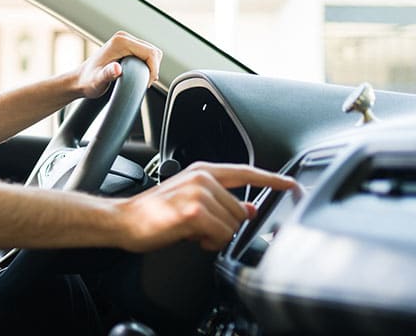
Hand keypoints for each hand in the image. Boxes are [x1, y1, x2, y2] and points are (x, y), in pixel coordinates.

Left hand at [75, 31, 161, 98]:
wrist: (80, 80)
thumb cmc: (88, 81)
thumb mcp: (98, 81)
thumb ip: (108, 74)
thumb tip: (117, 69)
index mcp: (120, 41)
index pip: (151, 53)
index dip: (153, 70)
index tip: (146, 83)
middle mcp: (124, 37)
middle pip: (153, 51)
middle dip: (153, 68)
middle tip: (144, 83)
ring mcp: (125, 40)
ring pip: (151, 52)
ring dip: (151, 67)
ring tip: (140, 80)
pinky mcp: (126, 46)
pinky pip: (145, 54)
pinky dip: (146, 65)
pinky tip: (138, 74)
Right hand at [113, 162, 296, 251]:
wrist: (123, 220)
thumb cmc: (152, 213)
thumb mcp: (190, 201)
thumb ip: (221, 201)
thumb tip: (249, 208)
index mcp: (203, 172)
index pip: (246, 172)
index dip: (273, 180)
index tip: (292, 185)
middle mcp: (203, 179)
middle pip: (241, 210)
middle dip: (226, 227)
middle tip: (201, 230)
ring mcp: (199, 194)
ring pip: (233, 226)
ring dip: (217, 237)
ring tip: (193, 233)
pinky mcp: (194, 212)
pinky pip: (221, 236)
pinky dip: (209, 244)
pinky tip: (191, 238)